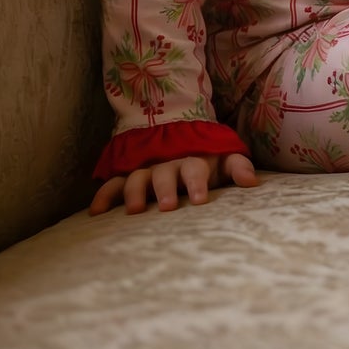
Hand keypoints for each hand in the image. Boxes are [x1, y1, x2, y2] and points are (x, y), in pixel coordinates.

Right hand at [88, 151, 259, 216]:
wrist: (176, 135)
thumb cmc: (205, 158)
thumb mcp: (223, 159)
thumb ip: (237, 167)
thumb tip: (253, 182)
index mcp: (192, 161)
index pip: (195, 169)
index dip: (197, 183)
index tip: (200, 200)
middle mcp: (167, 165)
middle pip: (165, 175)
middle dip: (166, 189)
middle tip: (168, 207)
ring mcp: (145, 170)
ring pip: (137, 178)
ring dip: (135, 192)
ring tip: (135, 210)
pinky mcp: (126, 178)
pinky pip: (112, 185)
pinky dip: (104, 196)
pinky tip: (95, 213)